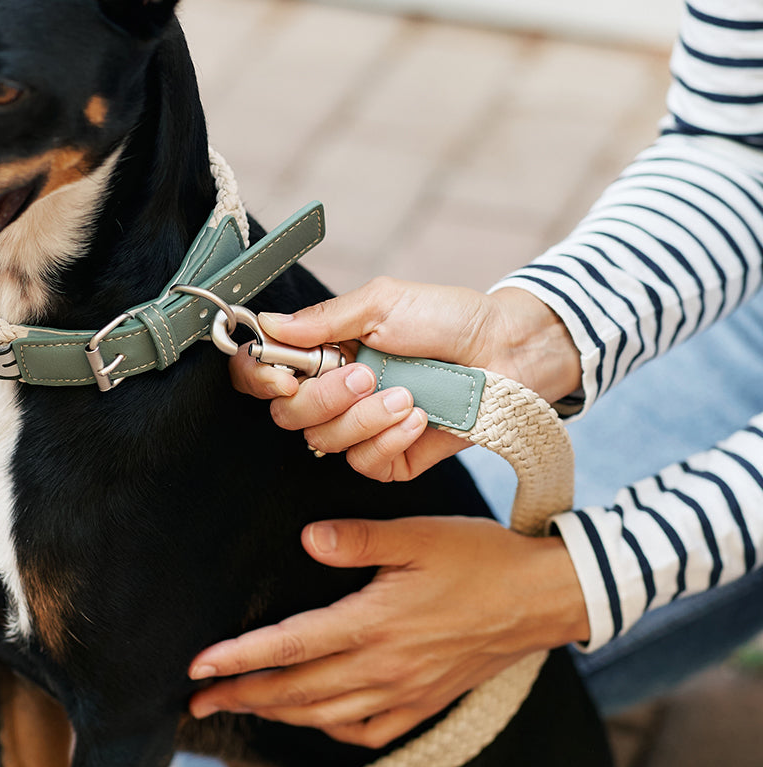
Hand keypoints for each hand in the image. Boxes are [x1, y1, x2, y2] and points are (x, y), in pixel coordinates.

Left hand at [188, 516, 589, 748]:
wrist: (543, 601)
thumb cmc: (481, 559)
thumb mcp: (420, 535)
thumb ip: (359, 540)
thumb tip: (307, 540)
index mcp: (373, 624)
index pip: (289, 646)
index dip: (238, 658)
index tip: (197, 669)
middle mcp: (383, 668)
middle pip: (295, 691)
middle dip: (240, 697)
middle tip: (194, 705)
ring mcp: (404, 694)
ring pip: (324, 716)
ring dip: (276, 715)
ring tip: (240, 710)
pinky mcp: (425, 705)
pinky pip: (368, 733)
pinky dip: (332, 730)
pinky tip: (317, 721)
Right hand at [232, 279, 581, 480]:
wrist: (507, 349)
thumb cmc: (449, 318)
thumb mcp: (383, 302)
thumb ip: (324, 318)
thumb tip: (268, 324)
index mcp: (323, 352)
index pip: (263, 373)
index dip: (259, 379)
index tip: (284, 376)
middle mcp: (335, 393)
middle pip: (288, 415)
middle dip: (323, 398)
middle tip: (364, 374)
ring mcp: (361, 428)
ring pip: (325, 442)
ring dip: (364, 417)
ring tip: (406, 393)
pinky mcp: (391, 458)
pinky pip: (365, 464)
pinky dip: (389, 439)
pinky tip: (417, 417)